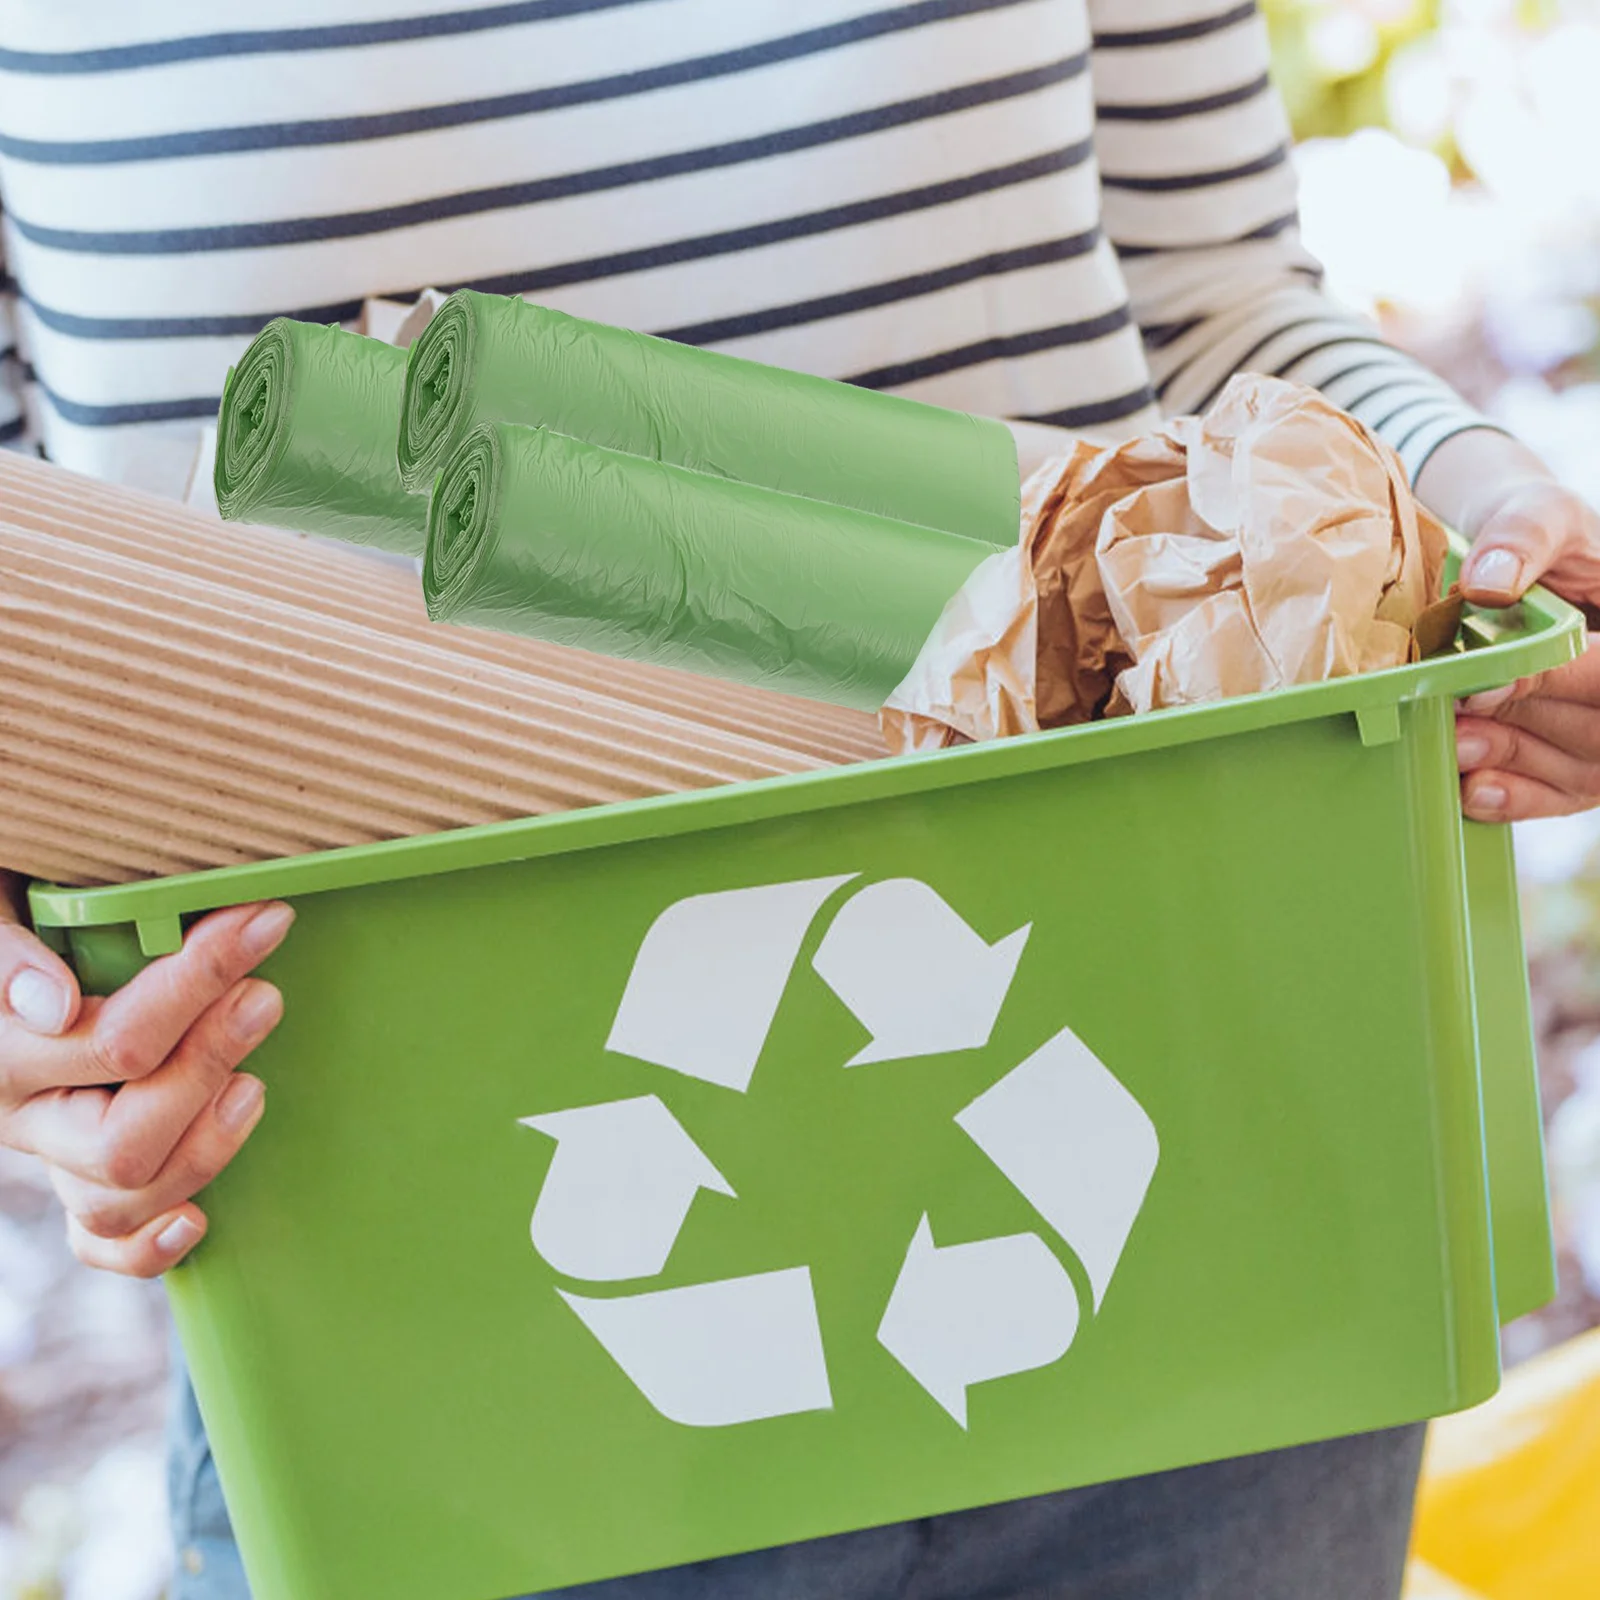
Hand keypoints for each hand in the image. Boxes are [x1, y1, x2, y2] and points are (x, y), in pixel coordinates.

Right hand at [0, 878, 291, 1275]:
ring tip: (254, 1087)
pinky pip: (101, 1245)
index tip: (264, 924)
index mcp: (5, 1047)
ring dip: (201, 1149)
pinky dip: (147, 1246)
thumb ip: (8, 951)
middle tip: (264, 999)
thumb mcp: (7, 906)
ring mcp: (53, 1158)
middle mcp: (25, 1115)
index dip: (198, 980)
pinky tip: (197, 1221)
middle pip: (122, 1140)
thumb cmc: (37, 921)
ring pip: (119, 1201)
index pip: (112, 1040)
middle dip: (208, 1066)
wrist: (29, 968)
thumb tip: (51, 1004)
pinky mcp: (80, 1186)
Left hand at [1416, 430, 1599, 821]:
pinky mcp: (1577, 760)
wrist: (1510, 565)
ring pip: (1581, 770)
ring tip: (1451, 745)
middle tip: (1452, 719)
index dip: (1559, 683)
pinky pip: (1560, 796)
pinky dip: (1516, 799)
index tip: (1488, 685)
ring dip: (1512, 762)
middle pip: (1599, 730)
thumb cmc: (1534, 535)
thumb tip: (1488, 584)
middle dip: (1523, 727)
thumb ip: (1521, 538)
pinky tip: (1472, 789)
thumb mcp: (1537, 515)